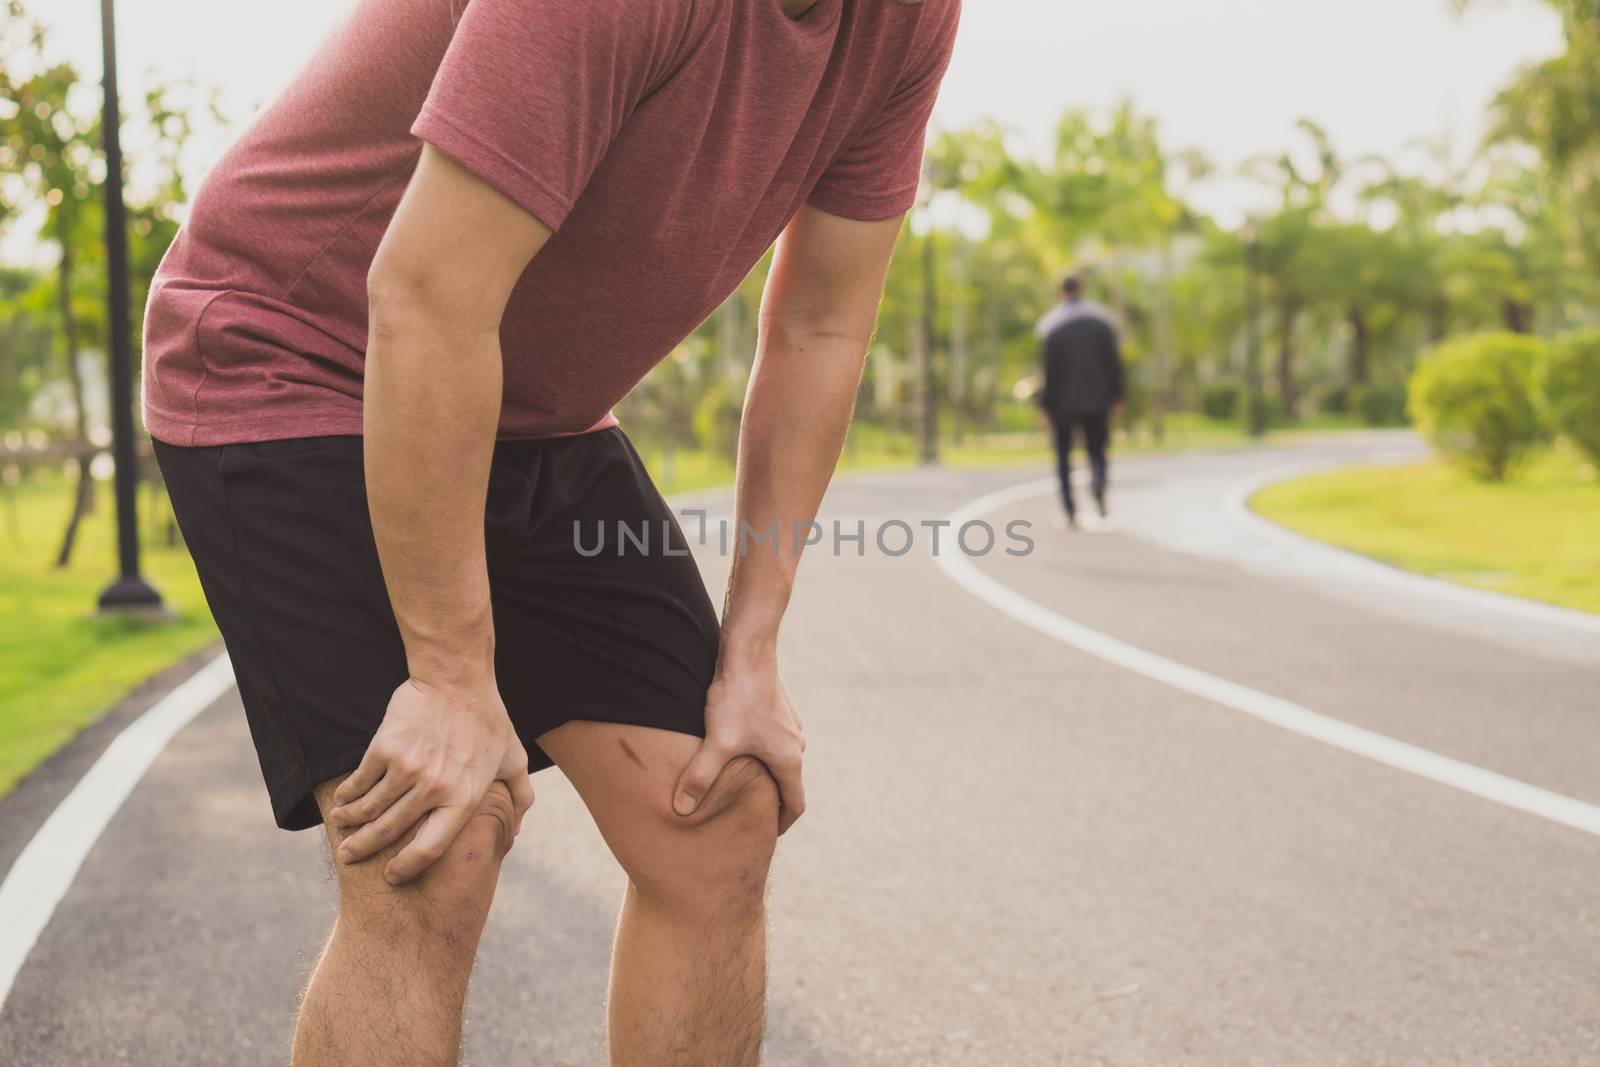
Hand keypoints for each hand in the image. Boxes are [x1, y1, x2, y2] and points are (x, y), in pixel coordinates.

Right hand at [328, 675, 533, 883]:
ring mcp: (409, 769)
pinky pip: (360, 781)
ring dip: (351, 823)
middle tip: (350, 857)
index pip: (431, 848)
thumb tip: (518, 830)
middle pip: (391, 831)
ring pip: (370, 808)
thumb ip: (519, 796)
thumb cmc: (488, 720)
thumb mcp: (513, 759)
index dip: (408, 867)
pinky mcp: (386, 748)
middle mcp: (436, 788)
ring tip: (342, 828)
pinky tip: (342, 800)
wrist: (458, 680)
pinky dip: (348, 794)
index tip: (392, 875)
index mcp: (466, 798)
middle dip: (365, 848)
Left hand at [674, 643, 805, 834]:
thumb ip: (700, 778)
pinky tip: (735, 746)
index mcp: (788, 760)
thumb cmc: (737, 698)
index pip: (795, 805)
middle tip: (746, 814)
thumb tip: (682, 811)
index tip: (764, 835)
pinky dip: (761, 751)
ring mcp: (789, 724)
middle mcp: (795, 744)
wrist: (748, 651)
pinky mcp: (778, 708)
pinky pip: (773, 739)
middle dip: (769, 800)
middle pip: (788, 783)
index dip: (780, 824)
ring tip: (738, 783)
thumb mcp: (717, 743)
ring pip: (780, 759)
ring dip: (765, 773)